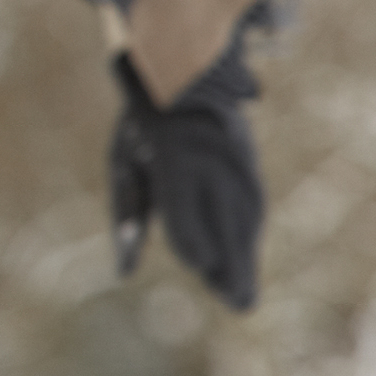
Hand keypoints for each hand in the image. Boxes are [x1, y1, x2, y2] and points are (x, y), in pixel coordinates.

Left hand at [107, 39, 262, 309]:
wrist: (180, 70)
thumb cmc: (139, 126)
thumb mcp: (123, 165)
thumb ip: (128, 218)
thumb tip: (122, 272)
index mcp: (173, 161)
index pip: (187, 218)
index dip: (194, 248)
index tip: (200, 268)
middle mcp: (210, 161)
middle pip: (224, 224)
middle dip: (232, 267)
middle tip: (239, 306)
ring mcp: (235, 158)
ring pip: (245, 217)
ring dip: (246, 255)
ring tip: (242, 293)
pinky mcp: (249, 158)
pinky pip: (252, 202)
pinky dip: (250, 231)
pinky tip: (246, 254)